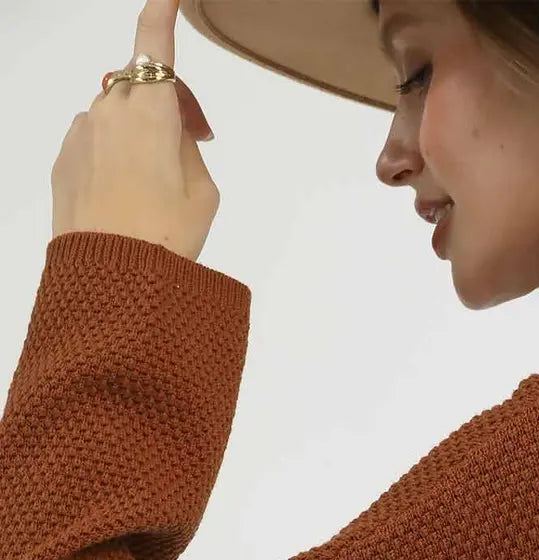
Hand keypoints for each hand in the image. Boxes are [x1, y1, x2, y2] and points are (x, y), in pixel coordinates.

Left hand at [50, 0, 218, 261]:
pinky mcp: (63, 160)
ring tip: (154, 185)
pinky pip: (93, 142)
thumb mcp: (203, 194)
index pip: (153, 41)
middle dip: (165, 104)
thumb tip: (171, 136)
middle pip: (140, 86)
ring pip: (115, 115)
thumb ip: (187, 149)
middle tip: (192, 145)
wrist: (112, 282)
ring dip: (136, 133)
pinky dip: (112, 156)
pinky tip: (126, 196)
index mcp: (151, 110)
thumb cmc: (166, 238)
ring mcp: (81, 133)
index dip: (161, 12)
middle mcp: (110, 109)